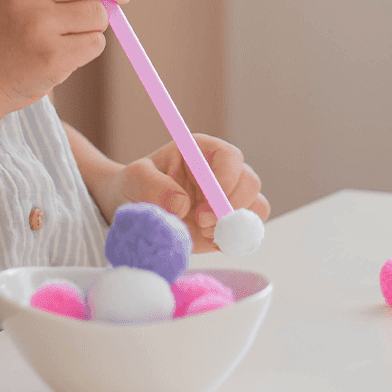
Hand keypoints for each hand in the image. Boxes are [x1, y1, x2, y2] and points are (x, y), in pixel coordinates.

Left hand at [91, 133, 269, 254]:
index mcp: (202, 151)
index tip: (203, 210)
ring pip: (256, 207)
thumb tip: (181, 204)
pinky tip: (209, 240)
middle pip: (250, 183)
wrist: (134, 209)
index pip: (230, 157)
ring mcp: (229, 197)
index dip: (224, 182)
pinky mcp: (230, 222)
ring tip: (203, 232)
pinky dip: (235, 240)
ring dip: (235, 225)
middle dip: (231, 208)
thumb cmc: (135, 186)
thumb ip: (154, 185)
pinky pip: (250, 231)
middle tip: (202, 224)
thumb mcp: (135, 178)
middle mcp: (222, 171)